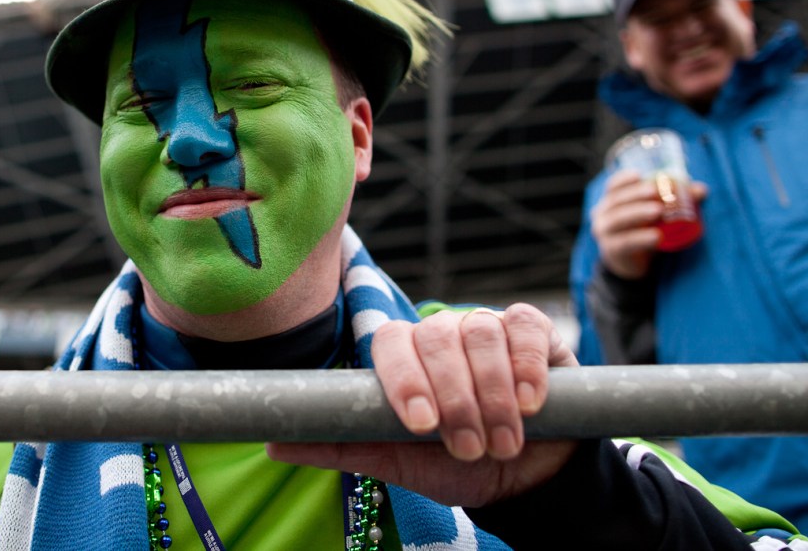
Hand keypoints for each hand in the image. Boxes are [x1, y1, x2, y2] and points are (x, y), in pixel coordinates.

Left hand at [267, 303, 578, 507]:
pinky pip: (525, 328)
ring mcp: (489, 327)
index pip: (390, 341)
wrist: (526, 479)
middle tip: (467, 447)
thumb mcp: (399, 462)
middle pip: (437, 336)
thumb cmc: (457, 467)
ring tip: (503, 442)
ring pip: (481, 332)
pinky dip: (527, 365)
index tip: (420, 424)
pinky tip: (531, 403)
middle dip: (454, 397)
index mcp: (406, 359)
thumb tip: (273, 444)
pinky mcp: (534, 330)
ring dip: (492, 393)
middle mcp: (444, 335)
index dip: (402, 377)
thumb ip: (344, 448)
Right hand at [591, 170, 706, 278]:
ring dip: (638, 213)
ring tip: (658, 211)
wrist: (633, 264)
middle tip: (656, 191)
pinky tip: (656, 237)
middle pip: (616, 200)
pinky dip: (641, 238)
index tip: (639, 174)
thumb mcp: (656, 215)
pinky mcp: (612, 250)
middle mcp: (602, 215)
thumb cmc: (643, 231)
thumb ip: (676, 201)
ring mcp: (604, 233)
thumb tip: (702, 190)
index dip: (623, 179)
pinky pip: (625, 242)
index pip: (612, 186)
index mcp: (611, 201)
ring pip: (618, 219)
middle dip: (636, 194)